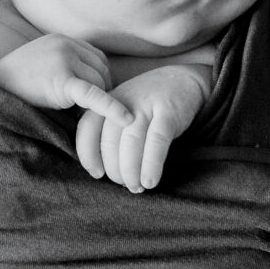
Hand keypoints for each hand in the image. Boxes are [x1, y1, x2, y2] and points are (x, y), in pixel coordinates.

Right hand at [0, 34, 134, 136]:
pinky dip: (112, 107)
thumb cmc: (15, 82)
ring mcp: (64, 60)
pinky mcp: (62, 81)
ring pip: (100, 84)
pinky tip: (126, 119)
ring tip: (76, 113)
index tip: (96, 95)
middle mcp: (66, 45)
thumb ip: (66, 65)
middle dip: (101, 91)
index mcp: (63, 40)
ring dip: (95, 102)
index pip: (98, 59)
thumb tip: (95, 86)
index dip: (100, 79)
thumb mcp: (42, 63)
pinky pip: (94, 95)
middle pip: (102, 70)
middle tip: (84, 109)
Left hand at [77, 62, 208, 191]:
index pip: (87, 128)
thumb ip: (108, 132)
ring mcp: (145, 106)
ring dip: (131, 171)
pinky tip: (150, 181)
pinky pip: (157, 142)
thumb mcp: (121, 110)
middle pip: (109, 140)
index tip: (97, 174)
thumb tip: (101, 171)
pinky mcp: (168, 113)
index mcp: (107, 103)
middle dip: (114, 169)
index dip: (88, 154)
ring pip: (131, 143)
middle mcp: (123, 104)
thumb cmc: (147, 104)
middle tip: (124, 183)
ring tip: (136, 187)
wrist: (182, 81)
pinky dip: (151, 164)